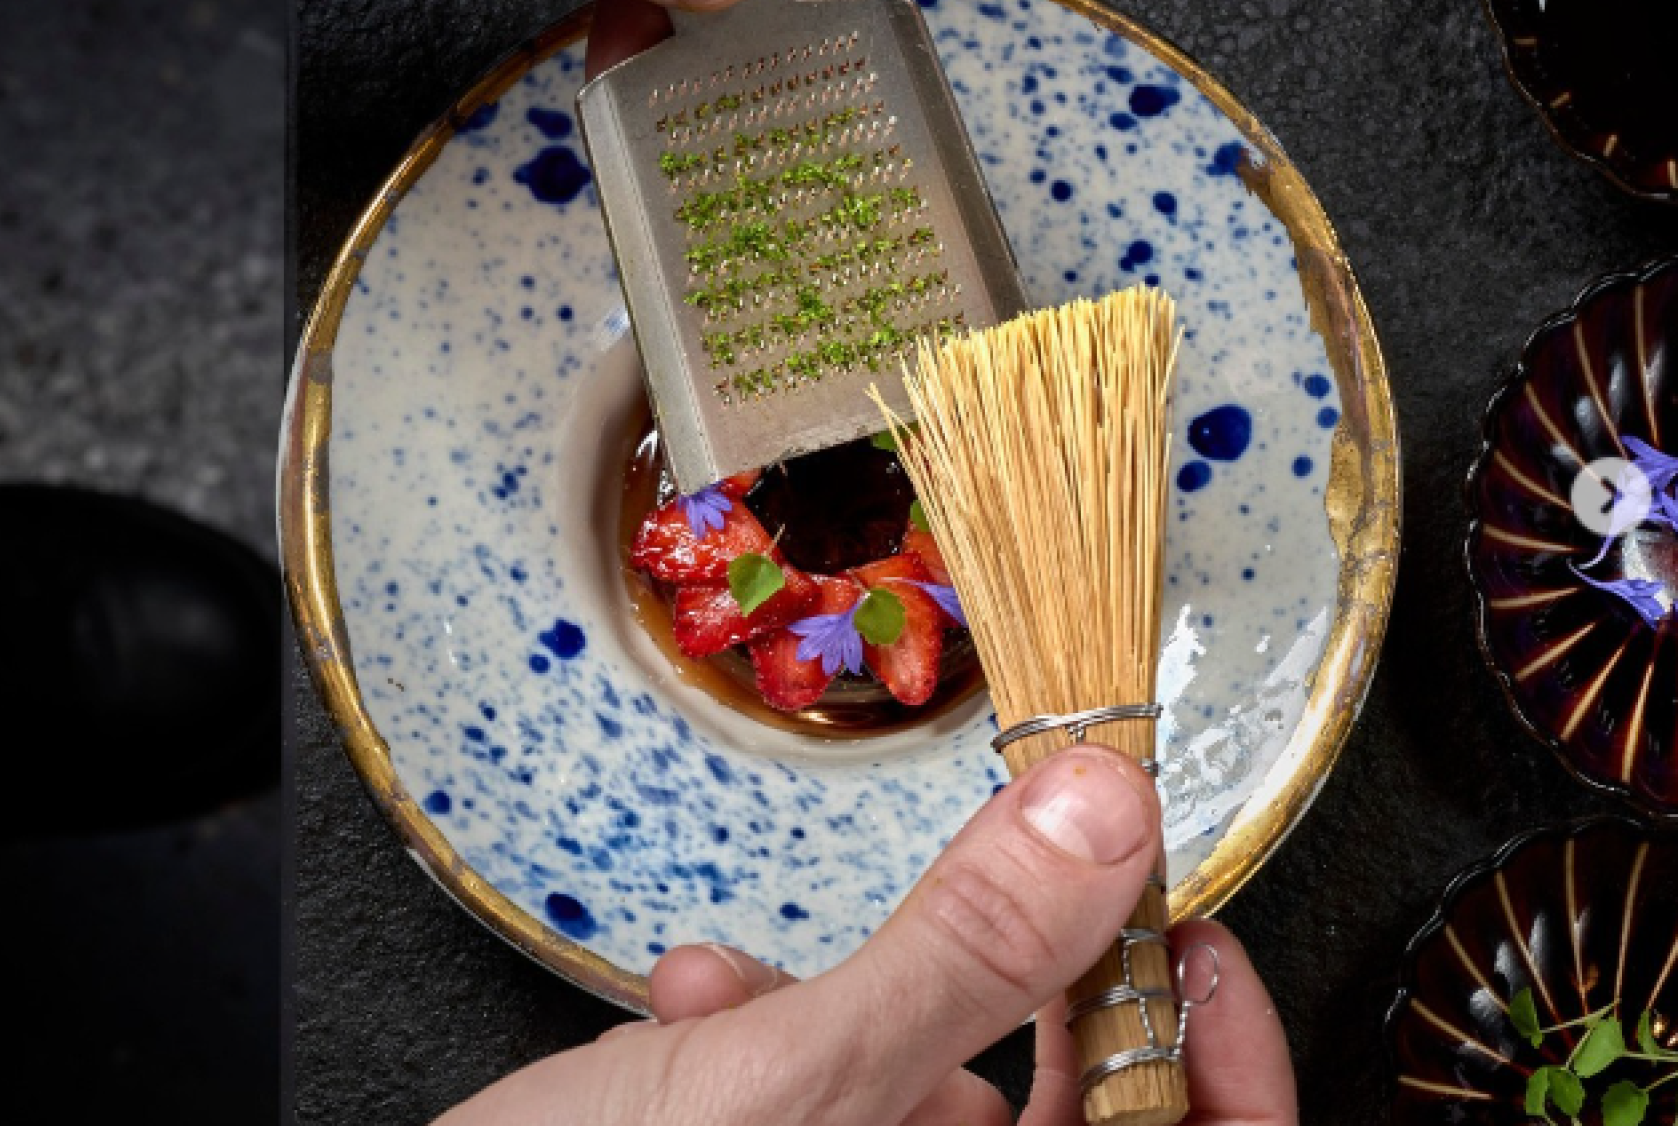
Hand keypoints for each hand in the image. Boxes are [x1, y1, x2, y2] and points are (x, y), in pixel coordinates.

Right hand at [437, 747, 1297, 1125]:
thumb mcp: (794, 1084)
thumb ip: (965, 954)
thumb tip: (1106, 818)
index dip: (1227, 1056)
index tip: (1180, 925)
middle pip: (1064, 1116)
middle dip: (1002, 993)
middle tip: (995, 883)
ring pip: (930, 1101)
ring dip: (852, 1009)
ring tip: (741, 980)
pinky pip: (836, 1111)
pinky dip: (772, 1044)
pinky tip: (687, 1010)